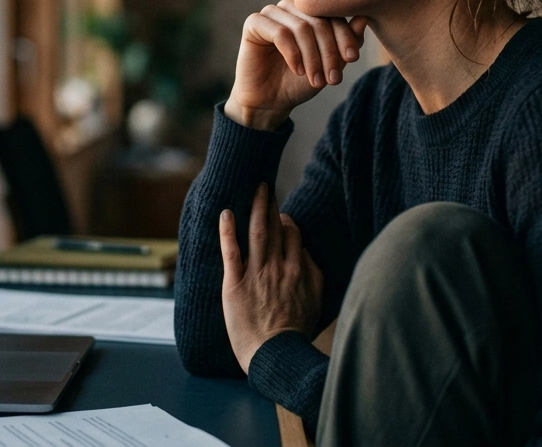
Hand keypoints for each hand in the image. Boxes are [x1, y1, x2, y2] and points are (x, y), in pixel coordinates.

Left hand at [219, 182, 322, 373]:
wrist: (276, 355)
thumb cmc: (295, 332)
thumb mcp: (316, 302)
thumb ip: (314, 274)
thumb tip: (306, 253)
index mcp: (297, 271)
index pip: (293, 235)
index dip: (287, 221)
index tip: (281, 214)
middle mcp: (277, 267)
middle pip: (275, 227)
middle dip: (270, 204)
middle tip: (264, 186)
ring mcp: (256, 274)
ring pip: (256, 232)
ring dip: (255, 207)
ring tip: (254, 189)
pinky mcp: (234, 284)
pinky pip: (231, 251)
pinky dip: (228, 230)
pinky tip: (226, 213)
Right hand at [225, 0, 368, 129]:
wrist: (271, 101)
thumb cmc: (300, 81)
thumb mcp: (330, 64)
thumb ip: (347, 41)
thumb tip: (364, 18)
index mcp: (310, 12)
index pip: (333, 14)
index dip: (345, 36)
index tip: (352, 59)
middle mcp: (292, 8)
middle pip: (319, 21)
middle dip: (329, 51)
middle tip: (332, 78)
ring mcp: (272, 13)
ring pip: (301, 27)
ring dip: (312, 57)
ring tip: (316, 80)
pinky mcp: (254, 23)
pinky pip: (279, 32)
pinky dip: (293, 54)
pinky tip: (298, 71)